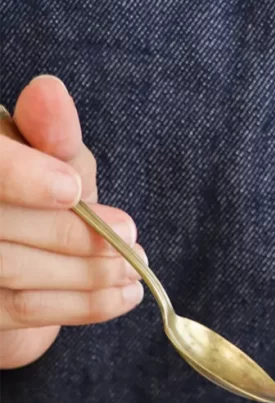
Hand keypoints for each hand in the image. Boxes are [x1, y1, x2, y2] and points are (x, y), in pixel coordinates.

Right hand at [0, 76, 145, 369]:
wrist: (27, 261)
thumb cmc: (40, 200)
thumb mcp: (52, 160)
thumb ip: (51, 134)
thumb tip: (50, 92)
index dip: (21, 176)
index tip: (72, 188)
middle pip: (1, 224)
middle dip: (72, 235)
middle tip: (129, 239)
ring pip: (13, 270)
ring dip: (87, 273)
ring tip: (133, 267)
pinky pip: (25, 310)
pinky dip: (84, 304)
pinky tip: (124, 294)